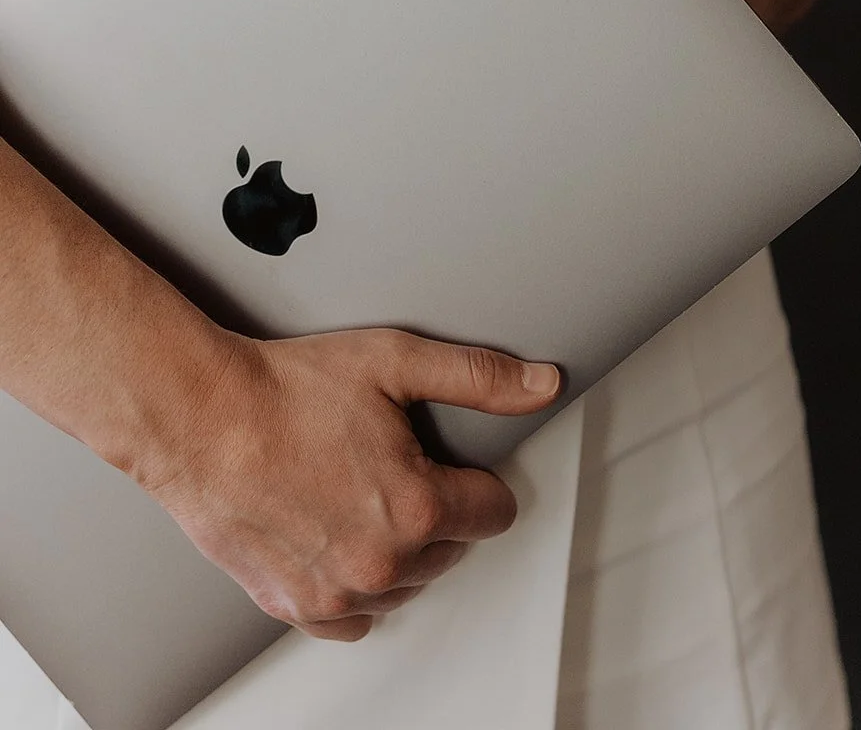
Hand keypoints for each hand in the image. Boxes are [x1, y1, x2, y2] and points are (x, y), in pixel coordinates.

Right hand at [140, 327, 559, 640]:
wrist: (201, 418)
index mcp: (417, 506)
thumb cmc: (287, 388)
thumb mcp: (396, 361)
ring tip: (359, 491)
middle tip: (392, 463)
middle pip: (451, 548)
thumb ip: (479, 376)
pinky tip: (337, 533)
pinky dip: (355, 584)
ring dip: (397, 548)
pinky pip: (355, 617)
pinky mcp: (297, 607)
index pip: (494, 512)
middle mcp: (383, 562)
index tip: (450, 461)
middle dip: (434, 508)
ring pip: (406, 584)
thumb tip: (541, 384)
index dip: (475, 478)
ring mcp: (338, 592)